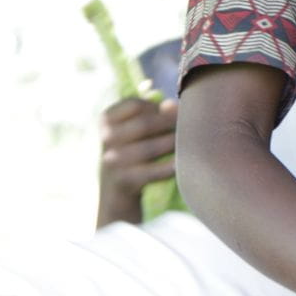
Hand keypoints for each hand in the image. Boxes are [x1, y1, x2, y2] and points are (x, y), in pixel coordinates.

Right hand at [98, 96, 176, 226]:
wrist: (116, 192)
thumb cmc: (134, 151)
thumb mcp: (135, 129)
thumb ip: (154, 113)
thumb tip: (172, 104)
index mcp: (106, 120)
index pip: (136, 105)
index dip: (158, 108)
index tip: (170, 115)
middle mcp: (105, 139)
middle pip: (145, 124)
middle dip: (171, 125)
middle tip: (189, 128)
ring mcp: (112, 161)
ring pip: (152, 148)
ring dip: (174, 144)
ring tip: (189, 144)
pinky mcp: (124, 181)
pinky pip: (155, 171)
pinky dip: (171, 167)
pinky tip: (182, 164)